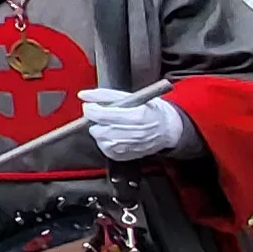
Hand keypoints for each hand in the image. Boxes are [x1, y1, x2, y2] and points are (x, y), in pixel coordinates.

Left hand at [81, 87, 200, 161]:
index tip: (90, 106)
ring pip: (100, 140)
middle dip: (95, 121)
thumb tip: (84, 95)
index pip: (101, 115)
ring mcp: (129, 148)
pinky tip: (115, 134)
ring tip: (111, 124)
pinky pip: (105, 150)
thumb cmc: (152, 111)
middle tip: (102, 115)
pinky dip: (105, 141)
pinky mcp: (125, 156)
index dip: (91, 109)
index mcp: (135, 117)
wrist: (168, 129)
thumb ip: (105, 95)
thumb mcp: (132, 96)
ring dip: (100, 131)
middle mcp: (132, 134)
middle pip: (98, 130)